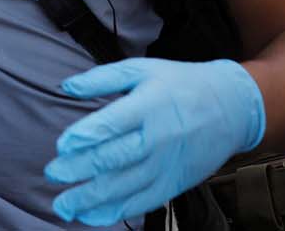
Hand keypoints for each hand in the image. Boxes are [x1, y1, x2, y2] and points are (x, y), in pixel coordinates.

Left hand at [46, 58, 264, 225]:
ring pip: (126, 186)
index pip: (113, 124)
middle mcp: (157, 138)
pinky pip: (143, 202)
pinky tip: (92, 215)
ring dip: (92, 198)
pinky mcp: (174, 183)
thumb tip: (66, 86)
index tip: (62, 146)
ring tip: (64, 205)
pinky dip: (116, 211)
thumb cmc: (179, 84)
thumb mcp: (141, 69)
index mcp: (148, 106)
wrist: (231, 107)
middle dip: (80, 170)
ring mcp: (167, 164)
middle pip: (115, 158)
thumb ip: (101, 78)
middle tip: (53, 174)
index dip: (86, 136)